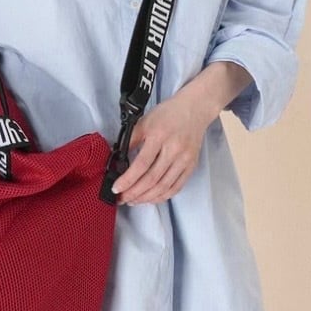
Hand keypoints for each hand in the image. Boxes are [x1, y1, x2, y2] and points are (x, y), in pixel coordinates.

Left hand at [110, 91, 215, 205]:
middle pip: (152, 179)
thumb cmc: (168, 114)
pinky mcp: (191, 166)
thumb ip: (131, 139)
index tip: (116, 188)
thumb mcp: (144, 121)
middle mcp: (174, 150)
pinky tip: (151, 198)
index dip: (127, 180)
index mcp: (159, 136)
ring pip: (164, 187)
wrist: (194, 109)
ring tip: (133, 200)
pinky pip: (176, 187)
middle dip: (134, 193)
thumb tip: (117, 160)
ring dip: (146, 198)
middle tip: (122, 198)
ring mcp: (185, 159)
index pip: (141, 164)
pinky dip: (162, 196)